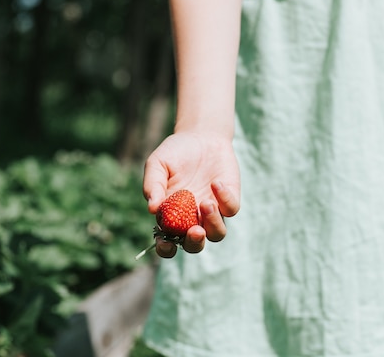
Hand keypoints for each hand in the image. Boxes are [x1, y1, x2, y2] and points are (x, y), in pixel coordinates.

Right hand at [143, 131, 239, 254]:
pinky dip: (224, 199)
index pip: (167, 241)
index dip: (165, 248)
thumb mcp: (157, 164)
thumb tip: (152, 209)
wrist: (201, 134)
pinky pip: (231, 209)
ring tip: (205, 203)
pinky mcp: (230, 199)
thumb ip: (152, 185)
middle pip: (195, 245)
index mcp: (170, 215)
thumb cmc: (174, 152)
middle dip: (194, 243)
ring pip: (217, 234)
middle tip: (195, 231)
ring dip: (213, 224)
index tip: (166, 244)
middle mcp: (192, 218)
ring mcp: (212, 211)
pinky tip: (216, 182)